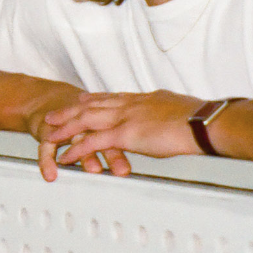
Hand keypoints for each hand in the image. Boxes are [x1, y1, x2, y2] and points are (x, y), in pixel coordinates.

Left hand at [36, 89, 204, 180]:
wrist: (203, 122)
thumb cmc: (199, 119)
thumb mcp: (178, 109)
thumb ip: (166, 112)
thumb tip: (170, 114)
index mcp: (143, 99)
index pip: (112, 97)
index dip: (94, 99)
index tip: (82, 99)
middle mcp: (129, 104)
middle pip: (91, 105)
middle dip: (70, 110)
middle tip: (54, 114)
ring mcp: (125, 118)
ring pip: (86, 120)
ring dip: (65, 127)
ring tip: (48, 132)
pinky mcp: (125, 134)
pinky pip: (93, 142)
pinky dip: (76, 149)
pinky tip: (65, 155)